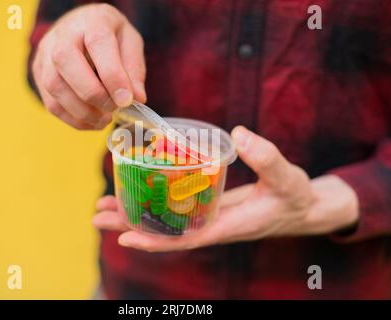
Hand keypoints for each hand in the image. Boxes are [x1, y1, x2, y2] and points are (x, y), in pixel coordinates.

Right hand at [32, 3, 145, 128]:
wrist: (84, 29)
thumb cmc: (111, 37)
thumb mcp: (131, 44)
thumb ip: (134, 71)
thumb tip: (136, 99)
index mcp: (93, 20)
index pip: (98, 43)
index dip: (112, 75)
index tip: (125, 100)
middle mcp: (63, 33)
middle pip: (65, 61)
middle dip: (93, 94)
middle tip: (113, 109)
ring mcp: (46, 53)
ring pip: (54, 86)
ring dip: (82, 112)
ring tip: (105, 119)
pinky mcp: (39, 73)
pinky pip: (51, 103)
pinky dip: (74, 119)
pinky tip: (92, 121)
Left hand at [94, 126, 358, 251]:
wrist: (303, 207)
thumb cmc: (296, 196)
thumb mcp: (287, 177)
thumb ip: (266, 157)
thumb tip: (238, 134)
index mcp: (227, 226)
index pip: (184, 240)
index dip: (154, 242)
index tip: (123, 237)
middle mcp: (212, 225)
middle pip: (165, 232)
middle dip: (131, 226)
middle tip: (97, 213)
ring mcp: (208, 217)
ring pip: (166, 220)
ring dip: (135, 213)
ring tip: (104, 205)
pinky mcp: (209, 206)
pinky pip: (176, 208)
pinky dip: (155, 201)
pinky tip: (138, 190)